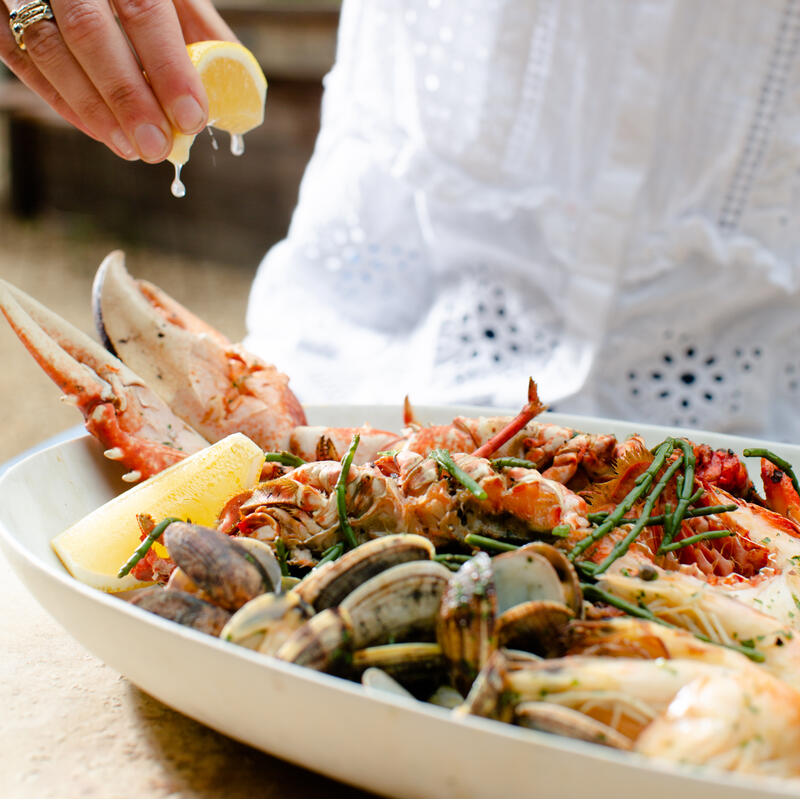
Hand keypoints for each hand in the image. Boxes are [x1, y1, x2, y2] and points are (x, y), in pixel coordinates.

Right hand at [0, 0, 235, 160]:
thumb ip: (194, 25)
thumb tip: (233, 81)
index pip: (143, 9)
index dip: (169, 68)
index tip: (192, 118)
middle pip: (90, 33)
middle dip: (128, 99)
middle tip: (157, 147)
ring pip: (48, 48)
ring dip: (92, 108)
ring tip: (131, 147)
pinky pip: (17, 55)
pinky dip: (56, 98)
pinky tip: (95, 129)